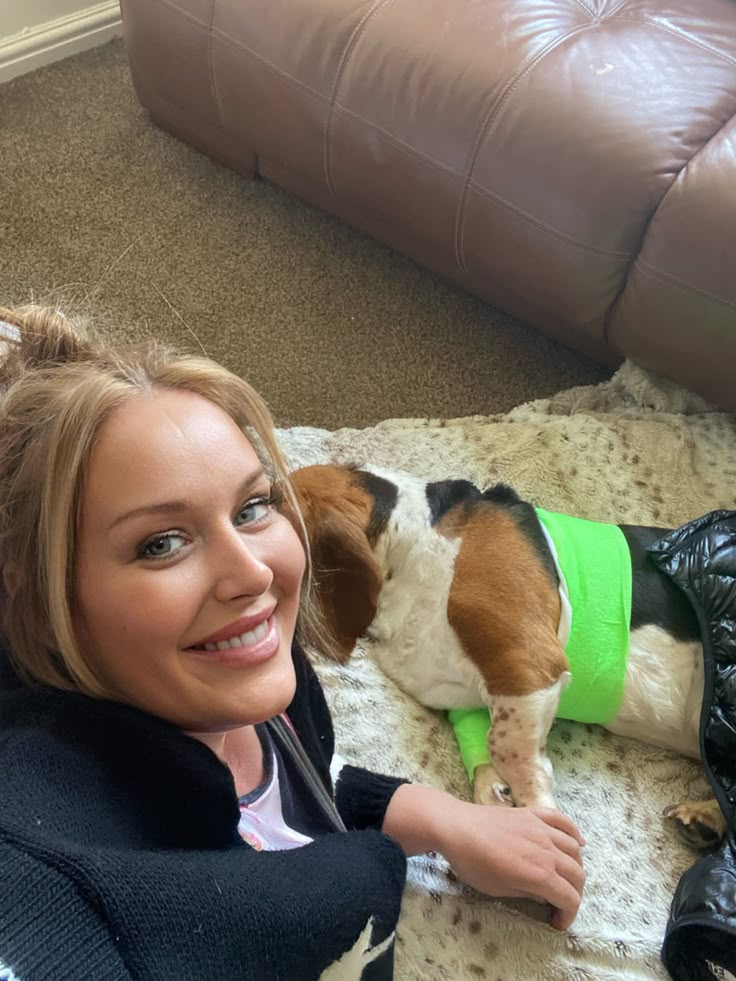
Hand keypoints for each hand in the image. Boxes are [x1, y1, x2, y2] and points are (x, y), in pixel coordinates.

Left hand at [382, 785, 585, 929]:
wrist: (456, 827)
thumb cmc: (473, 863)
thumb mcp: (499, 889)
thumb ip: (527, 893)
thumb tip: (544, 895)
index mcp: (540, 874)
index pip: (570, 898)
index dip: (568, 916)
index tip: (557, 922)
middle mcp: (548, 850)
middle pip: (577, 874)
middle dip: (574, 893)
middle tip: (560, 903)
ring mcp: (542, 829)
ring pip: (574, 849)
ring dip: (576, 866)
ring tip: (565, 877)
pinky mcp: (533, 814)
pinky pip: (562, 820)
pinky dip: (574, 832)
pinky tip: (578, 842)